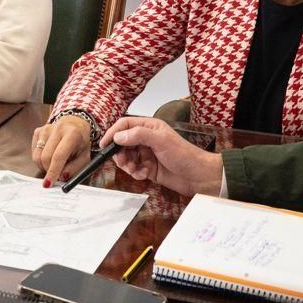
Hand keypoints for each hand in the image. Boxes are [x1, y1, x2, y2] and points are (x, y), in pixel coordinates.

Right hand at [32, 115, 93, 185]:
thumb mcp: (85, 157)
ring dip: (44, 165)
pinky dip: (40, 159)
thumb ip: (74, 169)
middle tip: (56, 174)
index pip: (59, 156)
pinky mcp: (38, 131)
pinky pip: (34, 152)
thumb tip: (61, 177)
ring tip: (55, 162)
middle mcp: (57, 129)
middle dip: (49, 170)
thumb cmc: (81, 143)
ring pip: (37, 156)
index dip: (53, 171)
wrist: (74, 125)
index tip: (48, 184)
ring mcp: (45, 129)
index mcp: (72, 134)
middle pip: (45, 157)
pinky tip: (50, 154)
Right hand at [102, 116, 221, 196]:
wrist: (198, 176)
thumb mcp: (161, 141)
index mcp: (149, 127)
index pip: (125, 125)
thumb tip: (119, 136)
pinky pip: (133, 169)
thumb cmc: (184, 155)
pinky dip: (135, 173)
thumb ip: (139, 135)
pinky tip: (144, 175)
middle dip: (120, 153)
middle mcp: (146, 139)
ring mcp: (147, 154)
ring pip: (126, 157)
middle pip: (123, 142)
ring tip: (135, 170)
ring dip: (127, 165)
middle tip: (122, 161)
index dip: (113, 133)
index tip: (105, 144)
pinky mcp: (148, 168)